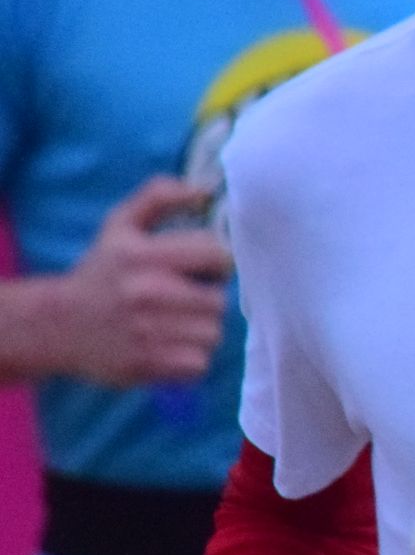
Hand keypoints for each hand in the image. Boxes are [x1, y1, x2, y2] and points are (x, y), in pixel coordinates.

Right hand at [45, 177, 231, 385]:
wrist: (56, 326)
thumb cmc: (100, 272)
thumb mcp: (119, 225)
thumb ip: (159, 196)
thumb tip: (204, 190)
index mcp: (143, 255)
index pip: (217, 255)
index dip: (216, 263)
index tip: (202, 268)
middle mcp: (146, 292)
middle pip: (218, 300)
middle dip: (205, 299)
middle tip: (181, 300)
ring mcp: (146, 332)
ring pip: (212, 333)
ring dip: (199, 330)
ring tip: (172, 324)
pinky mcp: (146, 365)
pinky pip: (199, 363)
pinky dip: (189, 359)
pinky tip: (166, 346)